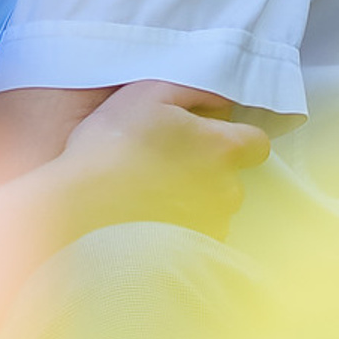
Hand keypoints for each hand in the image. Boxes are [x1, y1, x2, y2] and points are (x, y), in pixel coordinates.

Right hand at [45, 79, 268, 239]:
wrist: (81, 202)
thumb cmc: (114, 143)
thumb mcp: (149, 94)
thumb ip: (196, 90)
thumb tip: (223, 98)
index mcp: (221, 147)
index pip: (257, 142)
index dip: (236, 137)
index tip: (208, 136)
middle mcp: (226, 187)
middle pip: (233, 176)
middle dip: (209, 168)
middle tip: (168, 159)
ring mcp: (211, 221)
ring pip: (214, 205)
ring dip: (194, 196)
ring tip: (153, 187)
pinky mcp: (192, 247)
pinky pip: (197, 230)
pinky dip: (180, 222)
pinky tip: (150, 211)